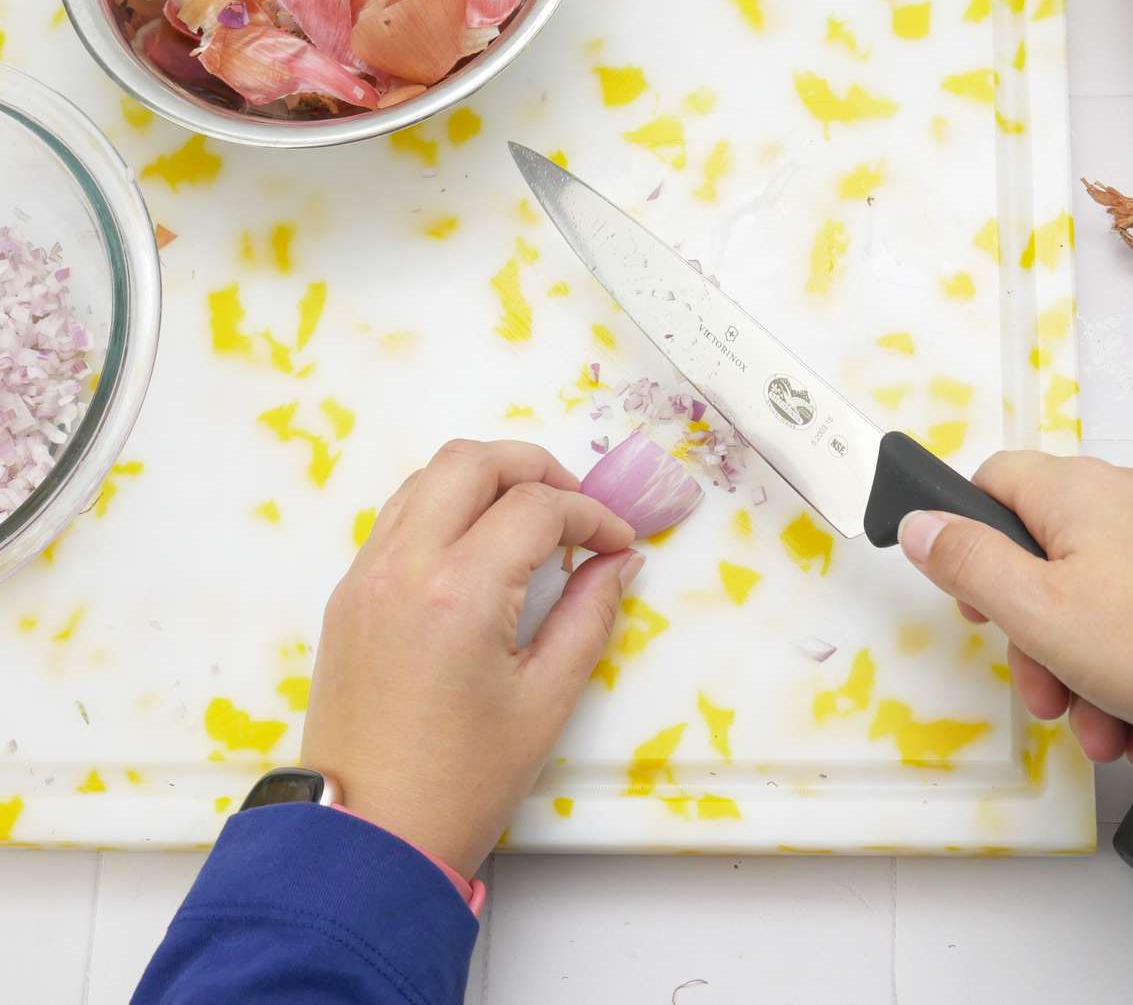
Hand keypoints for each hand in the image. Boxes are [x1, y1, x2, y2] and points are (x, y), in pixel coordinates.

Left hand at [300, 440, 638, 877]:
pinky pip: (399, 516)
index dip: (591, 514)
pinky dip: (446, 507)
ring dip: (486, 479)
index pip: (537, 507)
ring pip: (427, 477)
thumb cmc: (466, 779)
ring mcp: (366, 575)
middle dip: (536, 467)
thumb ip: (590, 614)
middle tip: (576, 508)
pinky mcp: (348, 594)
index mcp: (460, 590)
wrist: (367, 836)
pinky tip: (481, 549)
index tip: (619, 542)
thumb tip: (618, 560)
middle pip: (472, 461)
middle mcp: (405, 564)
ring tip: (531, 522)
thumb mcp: (547, 699)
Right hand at [898, 453, 1132, 764]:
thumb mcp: (1033, 608)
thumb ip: (966, 561)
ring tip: (1104, 731)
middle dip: (1036, 640)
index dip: (969, 539)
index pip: (995, 481)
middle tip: (1045, 695)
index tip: (977, 602)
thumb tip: (921, 523)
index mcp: (1076, 491)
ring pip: (1103, 601)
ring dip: (1087, 673)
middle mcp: (1130, 499)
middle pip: (1049, 558)